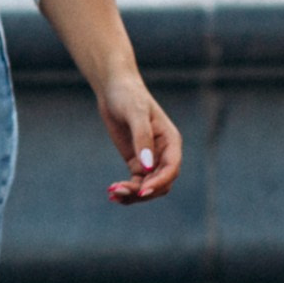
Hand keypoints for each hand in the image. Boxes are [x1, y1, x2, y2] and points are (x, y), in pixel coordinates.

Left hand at [96, 72, 181, 204]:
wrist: (113, 89)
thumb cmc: (128, 96)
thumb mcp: (135, 114)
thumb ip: (142, 139)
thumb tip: (148, 167)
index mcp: (171, 142)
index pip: (171, 169)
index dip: (159, 182)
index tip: (142, 190)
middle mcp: (164, 153)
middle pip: (160, 183)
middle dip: (143, 191)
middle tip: (118, 191)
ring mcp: (150, 159)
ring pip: (148, 186)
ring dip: (133, 194)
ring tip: (112, 194)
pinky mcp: (136, 161)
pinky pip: (136, 182)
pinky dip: (127, 190)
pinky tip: (112, 193)